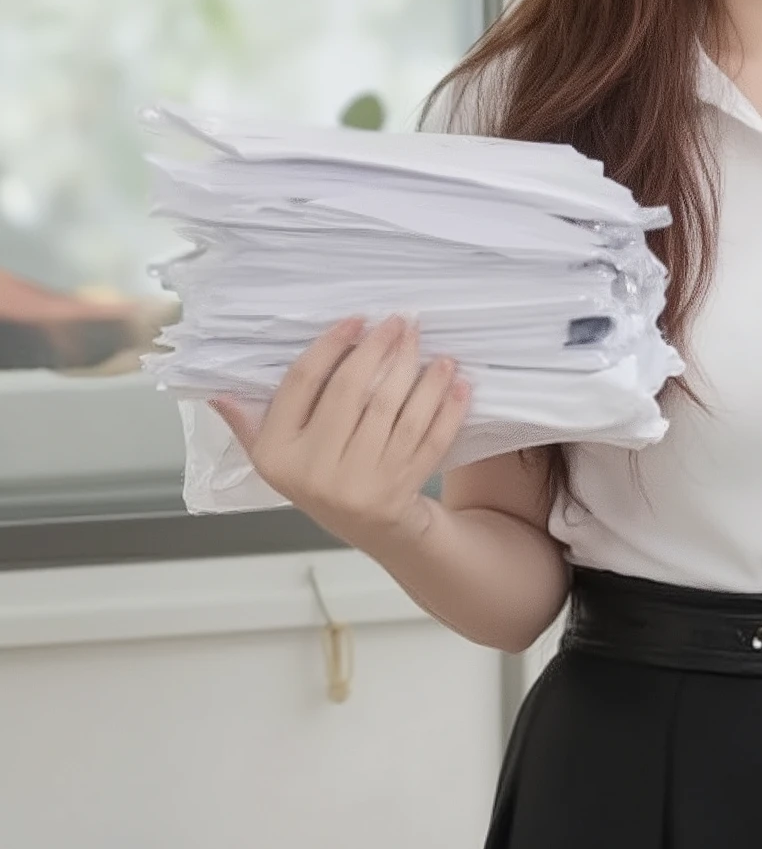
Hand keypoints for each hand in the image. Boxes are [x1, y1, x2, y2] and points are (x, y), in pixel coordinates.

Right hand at [211, 314, 470, 548]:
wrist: (370, 527)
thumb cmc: (319, 479)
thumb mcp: (275, 459)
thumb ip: (250, 425)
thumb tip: (216, 393)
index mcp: (280, 455)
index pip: (303, 385)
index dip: (330, 347)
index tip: (355, 321)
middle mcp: (320, 470)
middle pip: (353, 393)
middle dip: (379, 350)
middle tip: (400, 321)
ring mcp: (365, 480)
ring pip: (395, 413)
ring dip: (417, 373)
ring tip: (428, 344)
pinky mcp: (404, 486)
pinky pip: (431, 439)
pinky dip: (447, 408)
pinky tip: (457, 381)